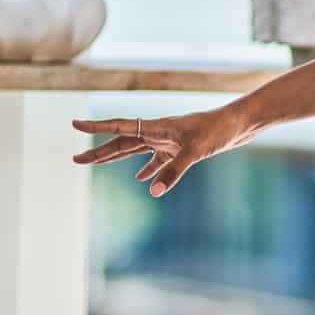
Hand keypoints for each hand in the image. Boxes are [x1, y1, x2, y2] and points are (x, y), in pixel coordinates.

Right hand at [70, 105, 250, 196]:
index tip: (74, 124)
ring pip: (136, 151)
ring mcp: (168, 140)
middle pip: (121, 143)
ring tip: (95, 164)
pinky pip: (158, 160)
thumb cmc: (219, 130)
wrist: (240, 123)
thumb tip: (150, 191)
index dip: (96, 128)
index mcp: (156, 127)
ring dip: (116, 159)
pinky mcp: (181, 149)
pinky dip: (149, 170)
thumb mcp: (196, 152)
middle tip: (75, 159)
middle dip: (98, 152)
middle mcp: (158, 132)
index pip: (119, 127)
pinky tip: (143, 180)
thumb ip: (173, 171)